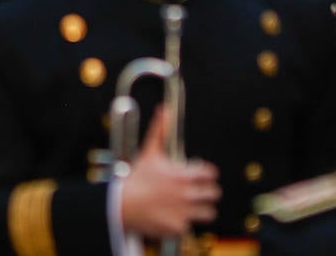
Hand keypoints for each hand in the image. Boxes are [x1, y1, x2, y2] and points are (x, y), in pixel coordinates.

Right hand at [120, 107, 219, 239]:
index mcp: (184, 175)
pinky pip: (190, 226)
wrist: (121, 204)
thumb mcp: (149, 152)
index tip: (200, 175)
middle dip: (207, 191)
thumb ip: (160, 130)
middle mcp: (188, 194)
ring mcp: (184, 212)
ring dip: (201, 209)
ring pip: (209, 212)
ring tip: (189, 206)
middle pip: (214, 194)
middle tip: (196, 191)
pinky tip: (171, 215)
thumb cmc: (135, 176)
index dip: (206, 174)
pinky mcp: (179, 227)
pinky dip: (183, 222)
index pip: (210, 174)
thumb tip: (165, 109)